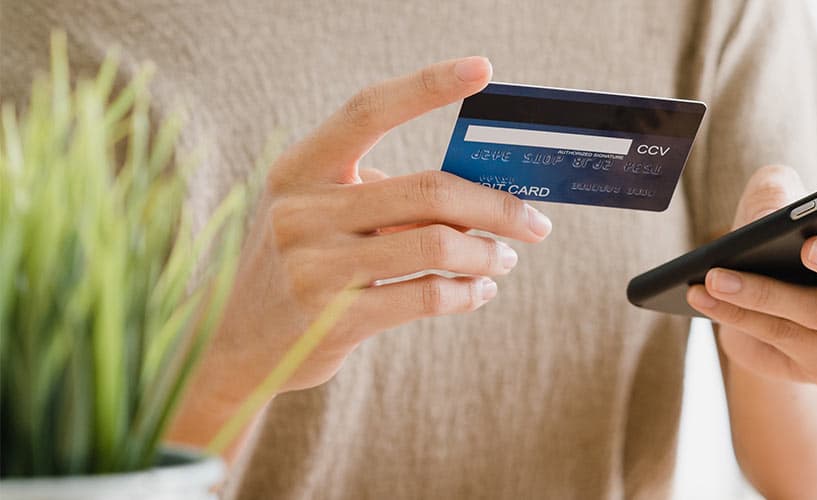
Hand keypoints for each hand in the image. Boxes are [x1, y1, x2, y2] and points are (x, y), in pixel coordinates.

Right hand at [175, 57, 551, 436]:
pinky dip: (467, 292)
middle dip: (497, 206)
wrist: (237, 345)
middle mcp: (301, 211)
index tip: (482, 68)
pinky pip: (427, 296)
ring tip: (504, 258)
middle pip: (428, 190)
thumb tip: (480, 189)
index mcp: (298, 168)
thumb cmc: (301, 263)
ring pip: (436, 244)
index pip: (368, 110)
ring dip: (487, 252)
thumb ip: (383, 194)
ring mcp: (314, 267)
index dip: (427, 85)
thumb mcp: (320, 213)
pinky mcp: (334, 320)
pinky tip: (479, 290)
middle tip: (534, 223)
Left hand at [686, 166, 816, 384]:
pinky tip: (704, 294)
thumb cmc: (788, 245)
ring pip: (816, 316)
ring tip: (717, 274)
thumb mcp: (782, 207)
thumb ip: (781, 191)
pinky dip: (737, 314)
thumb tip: (776, 204)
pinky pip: (778, 340)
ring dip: (761, 292)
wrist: (772, 316)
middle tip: (811, 246)